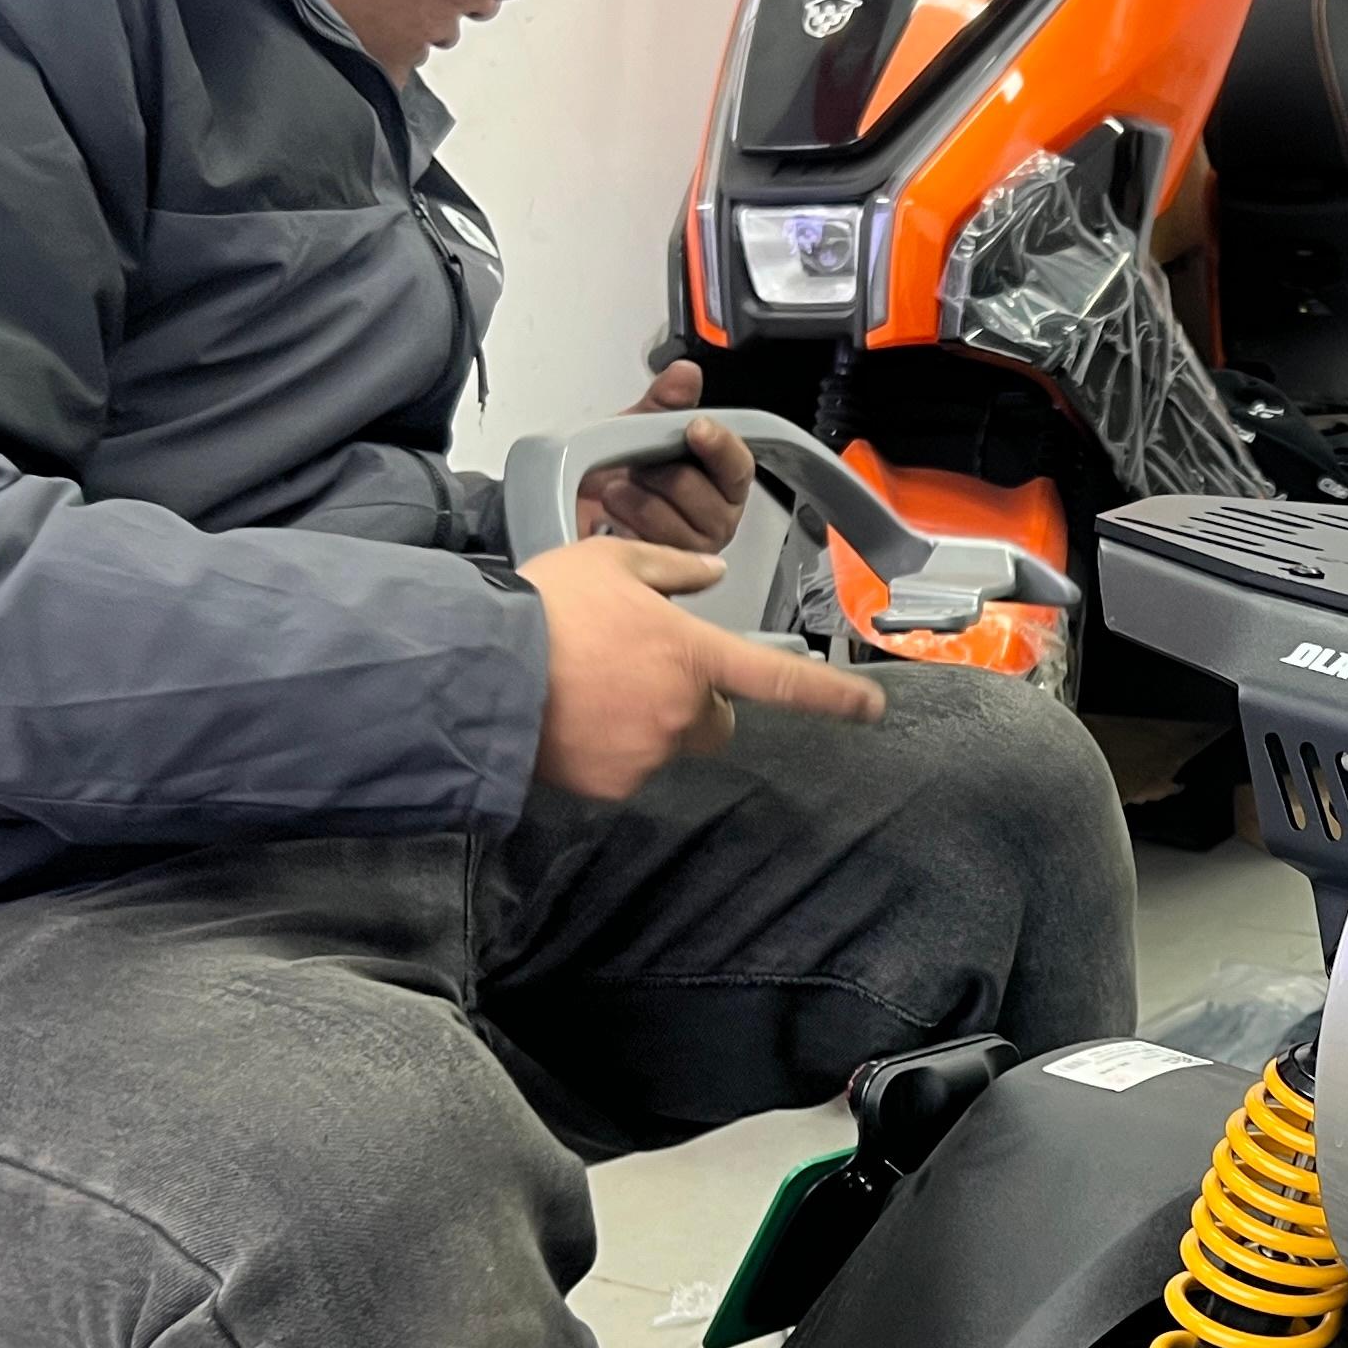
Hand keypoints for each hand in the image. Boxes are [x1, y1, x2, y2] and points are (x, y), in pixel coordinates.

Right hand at [519, 535, 881, 798]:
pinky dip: (608, 750)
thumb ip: (672, 567)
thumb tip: (710, 573)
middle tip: (645, 675)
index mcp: (693, 654)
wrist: (478, 670)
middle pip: (716, 720)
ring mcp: (648, 754)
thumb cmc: (544, 609)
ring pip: (667, 744)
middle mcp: (681, 712)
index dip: (832, 698)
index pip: (780, 682)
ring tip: (590, 690)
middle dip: (696, 704)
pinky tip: (572, 720)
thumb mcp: (611, 561)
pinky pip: (627, 770)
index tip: (869, 708)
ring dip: (645, 724)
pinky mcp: (613, 786)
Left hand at [579, 359, 754, 554]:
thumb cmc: (610, 470)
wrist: (571, 507)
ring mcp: (693, 548)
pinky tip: (613, 513)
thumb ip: (663, 402)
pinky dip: (628, 523)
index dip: (721, 446)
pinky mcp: (667, 571)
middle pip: (709, 498)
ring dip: (643, 499)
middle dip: (667, 476)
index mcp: (719, 479)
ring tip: (620, 487)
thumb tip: (685, 375)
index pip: (738, 465)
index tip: (696, 428)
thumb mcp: (634, 426)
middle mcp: (715, 516)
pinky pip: (655, 549)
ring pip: (680, 525)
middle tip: (641, 465)